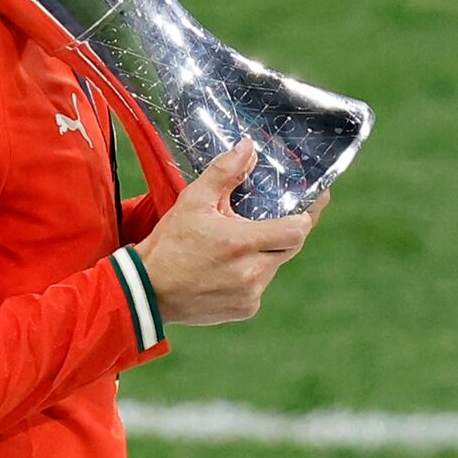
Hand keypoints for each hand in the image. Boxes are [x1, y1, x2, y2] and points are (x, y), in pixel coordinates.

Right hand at [133, 142, 322, 328]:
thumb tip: (248, 147)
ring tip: (234, 246)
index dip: (307, 214)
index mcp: (243, 243)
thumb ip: (225, 172)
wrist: (146, 291)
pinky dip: (250, 275)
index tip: (311, 202)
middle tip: (271, 218)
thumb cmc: (169, 244)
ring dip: (263, 254)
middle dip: (283, 231)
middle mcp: (252, 272)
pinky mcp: (244, 310)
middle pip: (290, 247)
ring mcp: (250, 295)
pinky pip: (259, 287)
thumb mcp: (194, 201)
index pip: (298, 229)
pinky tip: (226, 268)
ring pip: (273, 266)